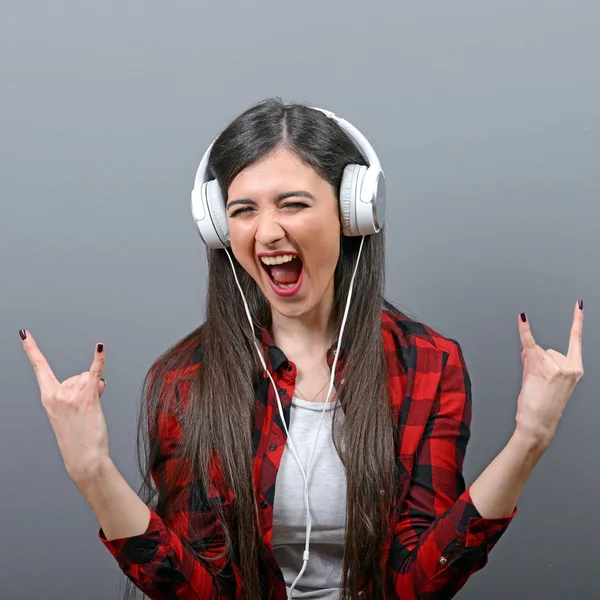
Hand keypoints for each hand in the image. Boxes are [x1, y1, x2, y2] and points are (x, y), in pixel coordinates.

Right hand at [20, 329, 109, 484]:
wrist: (84, 458)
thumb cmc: (78, 437)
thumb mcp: (71, 411)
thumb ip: (79, 390)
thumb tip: (98, 379)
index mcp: (48, 397)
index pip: (39, 368)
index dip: (32, 349)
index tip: (24, 334)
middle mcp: (56, 394)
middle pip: (78, 375)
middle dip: (87, 388)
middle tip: (84, 411)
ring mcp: (70, 395)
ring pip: (90, 378)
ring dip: (96, 390)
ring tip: (91, 412)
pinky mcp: (87, 398)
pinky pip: (95, 372)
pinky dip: (99, 359)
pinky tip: (100, 347)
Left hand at [515, 301, 584, 447]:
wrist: (538, 423)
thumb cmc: (542, 406)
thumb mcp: (545, 381)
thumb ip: (538, 361)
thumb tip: (527, 347)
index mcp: (575, 370)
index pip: (576, 340)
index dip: (577, 321)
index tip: (579, 305)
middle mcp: (570, 366)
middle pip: (545, 350)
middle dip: (536, 363)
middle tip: (538, 383)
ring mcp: (556, 366)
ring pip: (534, 353)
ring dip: (528, 366)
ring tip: (533, 385)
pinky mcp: (541, 367)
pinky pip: (529, 343)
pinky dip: (524, 330)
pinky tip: (522, 318)